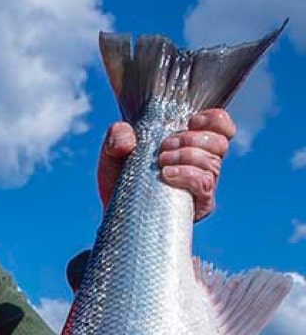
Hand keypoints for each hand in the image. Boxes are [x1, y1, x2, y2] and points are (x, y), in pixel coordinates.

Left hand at [97, 109, 235, 221]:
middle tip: (163, 149)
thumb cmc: (120, 181)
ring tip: (161, 164)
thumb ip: (117, 136)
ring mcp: (203, 186)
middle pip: (220, 143)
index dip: (214, 120)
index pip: (222, 126)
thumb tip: (128, 139)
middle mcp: (203, 164)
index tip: (191, 122)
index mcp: (192, 144)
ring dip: (187, 156)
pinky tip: (167, 175)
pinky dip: (188, 175)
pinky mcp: (200, 206)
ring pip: (213, 163)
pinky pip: (205, 185)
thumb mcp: (113, 153)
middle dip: (192, 140)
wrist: (116, 215)